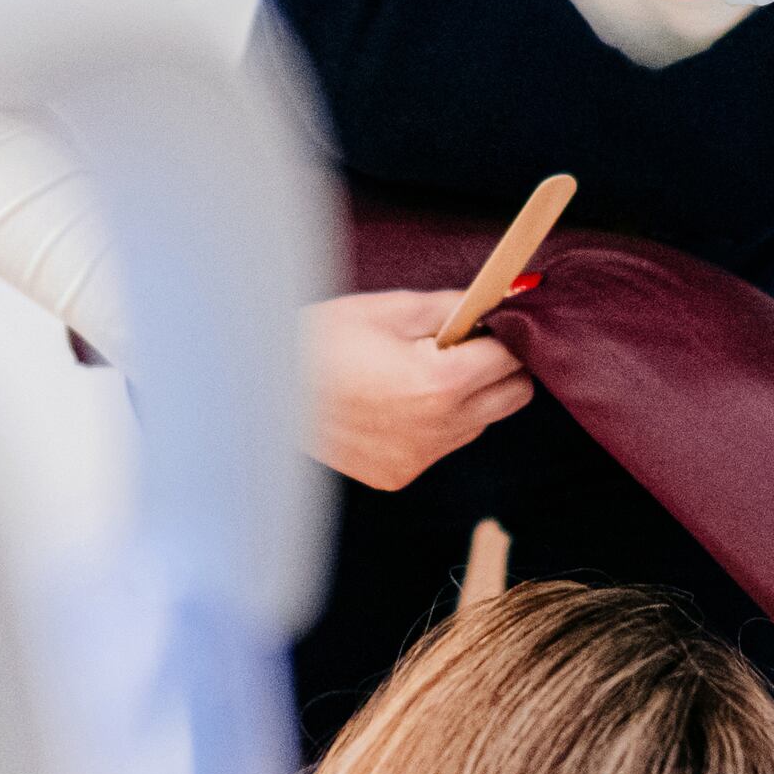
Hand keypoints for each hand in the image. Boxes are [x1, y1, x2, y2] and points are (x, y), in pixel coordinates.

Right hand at [307, 288, 529, 490]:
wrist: (261, 390)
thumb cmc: (319, 342)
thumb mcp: (390, 309)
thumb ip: (455, 307)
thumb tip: (502, 298)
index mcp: (441, 382)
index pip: (512, 358)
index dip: (502, 334)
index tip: (485, 324)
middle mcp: (437, 429)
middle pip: (513, 398)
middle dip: (498, 368)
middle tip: (459, 346)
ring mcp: (418, 458)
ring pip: (478, 424)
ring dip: (466, 397)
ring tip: (414, 373)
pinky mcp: (397, 476)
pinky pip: (440, 447)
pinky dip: (433, 424)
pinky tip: (392, 402)